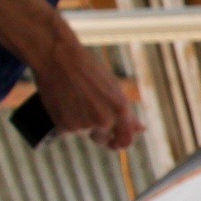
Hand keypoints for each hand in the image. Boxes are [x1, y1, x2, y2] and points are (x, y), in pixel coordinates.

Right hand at [30, 27, 140, 149]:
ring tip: (73, 98)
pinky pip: (67, 130)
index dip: (121, 143)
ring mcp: (84, 125)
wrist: (58, 57)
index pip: (126, 140)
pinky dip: (64, 120)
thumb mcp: (113, 88)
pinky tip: (62, 101)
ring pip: (83, 133)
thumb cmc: (87, 68)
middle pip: (103, 140)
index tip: (114, 142)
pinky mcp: (65, 126)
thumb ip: (126, 112)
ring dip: (79, 123)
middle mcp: (104, 120)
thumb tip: (142, 130)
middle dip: (97, 132)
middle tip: (86, 110)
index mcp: (120, 109)